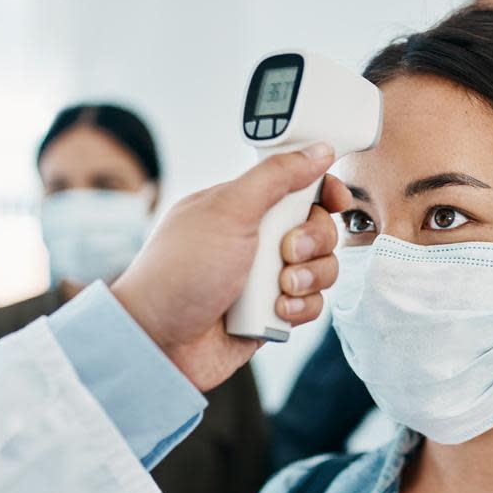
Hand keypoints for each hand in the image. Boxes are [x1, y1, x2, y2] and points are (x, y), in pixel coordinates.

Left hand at [112, 146, 349, 389]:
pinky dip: (299, 307)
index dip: (321, 190)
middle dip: (312, 241)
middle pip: (317, 228)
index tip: (332, 199)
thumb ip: (276, 176)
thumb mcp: (228, 211)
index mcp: (241, 206)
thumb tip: (317, 151)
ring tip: (279, 288)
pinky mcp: (271, 313)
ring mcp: (264, 278)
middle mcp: (255, 240)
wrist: (160, 340)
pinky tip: (274, 311)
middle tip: (286, 250)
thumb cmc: (179, 272)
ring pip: (320, 268)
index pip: (296, 186)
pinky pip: (310, 304)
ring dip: (307, 277)